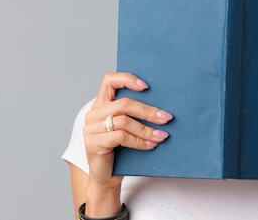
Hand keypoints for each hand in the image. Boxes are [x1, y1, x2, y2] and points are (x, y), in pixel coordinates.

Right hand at [84, 73, 172, 189]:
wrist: (106, 178)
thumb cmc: (121, 151)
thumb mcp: (128, 129)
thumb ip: (135, 115)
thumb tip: (162, 108)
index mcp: (101, 104)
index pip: (110, 81)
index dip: (128, 79)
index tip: (147, 86)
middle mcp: (93, 114)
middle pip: (124, 104)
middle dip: (148, 111)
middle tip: (167, 118)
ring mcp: (91, 128)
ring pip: (124, 121)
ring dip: (146, 129)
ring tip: (162, 136)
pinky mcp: (93, 143)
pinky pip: (121, 137)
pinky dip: (139, 141)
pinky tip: (151, 145)